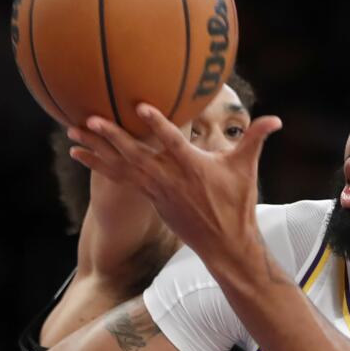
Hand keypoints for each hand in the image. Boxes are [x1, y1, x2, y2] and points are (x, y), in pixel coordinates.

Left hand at [67, 103, 282, 260]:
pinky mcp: (149, 197)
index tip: (139, 106)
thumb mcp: (246, 169)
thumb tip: (278, 119)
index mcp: (191, 167)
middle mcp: (168, 178)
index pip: (171, 141)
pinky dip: (99, 165)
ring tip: (71, 134)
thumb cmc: (237, 205)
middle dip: (111, 136)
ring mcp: (156, 189)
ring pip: (121, 166)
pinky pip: (119, 178)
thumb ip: (256, 139)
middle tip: (88, 119)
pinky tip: (80, 154)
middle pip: (135, 154)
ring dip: (95, 150)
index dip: (156, 124)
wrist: (224, 244)